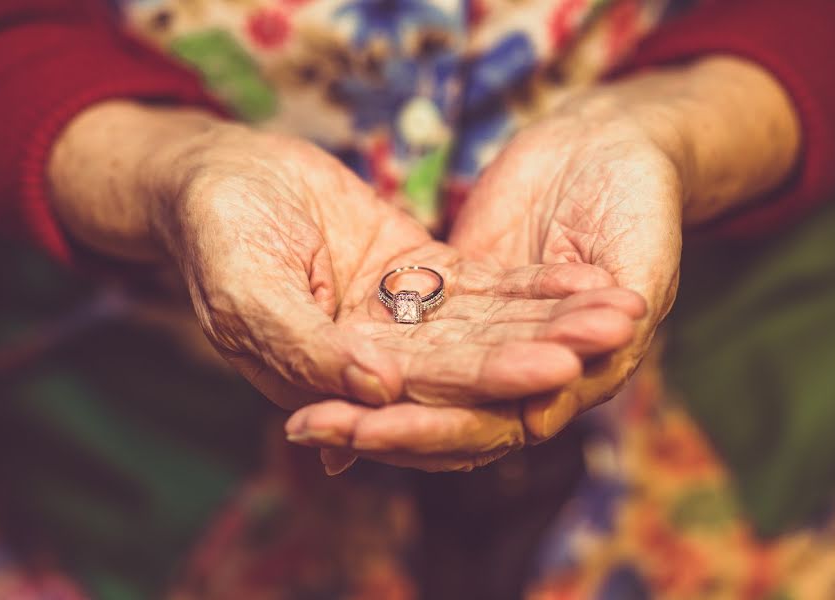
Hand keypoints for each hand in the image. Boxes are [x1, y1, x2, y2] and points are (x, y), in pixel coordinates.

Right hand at [49, 102, 642, 417]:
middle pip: (469, 366)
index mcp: (329, 382)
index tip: (549, 371)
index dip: (484, 385)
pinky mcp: (417, 276)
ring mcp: (399, 320)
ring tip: (619, 307)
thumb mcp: (243, 290)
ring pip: (488, 327)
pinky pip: (485, 285)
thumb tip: (380, 390)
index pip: (417, 398)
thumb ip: (304, 346)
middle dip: (539, 353)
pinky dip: (533, 283)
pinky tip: (586, 280)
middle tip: (606, 338)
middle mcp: (373, 363)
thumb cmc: (215, 232)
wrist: (216, 176)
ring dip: (552, 319)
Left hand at [288, 57, 800, 470]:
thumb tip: (535, 422)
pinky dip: (363, 344)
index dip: (426, 431)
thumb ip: (607, 349)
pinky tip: (315, 371)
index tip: (363, 434)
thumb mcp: (643, 274)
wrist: (620, 143)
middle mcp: (520, 368)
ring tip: (301, 414)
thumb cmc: (647, 204)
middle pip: (438, 409)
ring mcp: (481, 329)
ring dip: (358, 393)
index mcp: (572, 378)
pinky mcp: (453, 287)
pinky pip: (407, 324)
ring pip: (414, 374)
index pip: (487, 423)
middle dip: (375, 422)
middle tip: (308, 428)